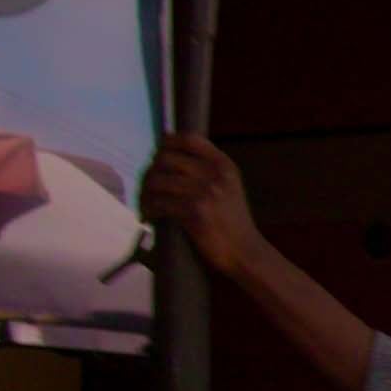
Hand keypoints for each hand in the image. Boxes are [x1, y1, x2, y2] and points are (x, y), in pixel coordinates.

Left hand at [139, 134, 262, 276]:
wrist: (246, 252)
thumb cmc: (233, 221)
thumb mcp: (229, 187)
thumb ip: (207, 170)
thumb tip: (167, 157)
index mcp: (224, 165)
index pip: (189, 139)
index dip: (167, 143)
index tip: (158, 155)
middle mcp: (215, 174)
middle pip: (166, 158)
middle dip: (151, 172)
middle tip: (148, 187)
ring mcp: (205, 192)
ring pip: (157, 180)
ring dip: (145, 192)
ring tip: (146, 203)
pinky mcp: (194, 212)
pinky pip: (158, 202)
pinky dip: (149, 209)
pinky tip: (149, 216)